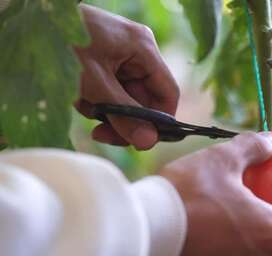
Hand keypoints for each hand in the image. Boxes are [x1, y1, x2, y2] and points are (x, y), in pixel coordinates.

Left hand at [75, 4, 178, 149]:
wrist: (31, 24)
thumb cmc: (62, 43)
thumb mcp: (94, 83)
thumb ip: (123, 115)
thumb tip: (148, 142)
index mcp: (143, 48)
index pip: (167, 93)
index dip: (158, 121)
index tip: (141, 141)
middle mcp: (138, 51)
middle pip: (145, 99)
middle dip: (123, 118)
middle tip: (101, 133)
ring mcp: (122, 56)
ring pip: (126, 98)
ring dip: (106, 111)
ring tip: (82, 105)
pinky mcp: (106, 61)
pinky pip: (111, 90)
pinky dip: (96, 100)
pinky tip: (79, 97)